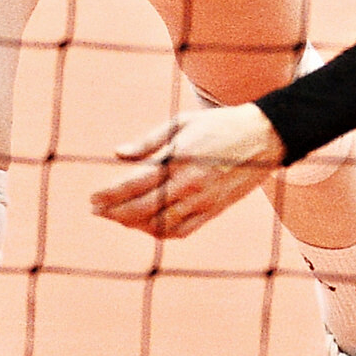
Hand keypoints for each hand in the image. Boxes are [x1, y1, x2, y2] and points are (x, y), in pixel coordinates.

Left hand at [89, 102, 285, 240]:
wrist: (263, 138)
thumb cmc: (218, 125)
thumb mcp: (181, 123)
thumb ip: (148, 142)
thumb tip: (117, 154)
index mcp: (178, 159)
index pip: (135, 184)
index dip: (110, 195)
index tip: (92, 199)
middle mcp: (189, 184)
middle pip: (143, 208)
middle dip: (115, 212)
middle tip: (96, 211)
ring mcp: (203, 201)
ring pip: (160, 224)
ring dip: (134, 224)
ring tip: (118, 217)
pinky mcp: (214, 211)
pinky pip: (182, 230)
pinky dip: (160, 232)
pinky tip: (147, 225)